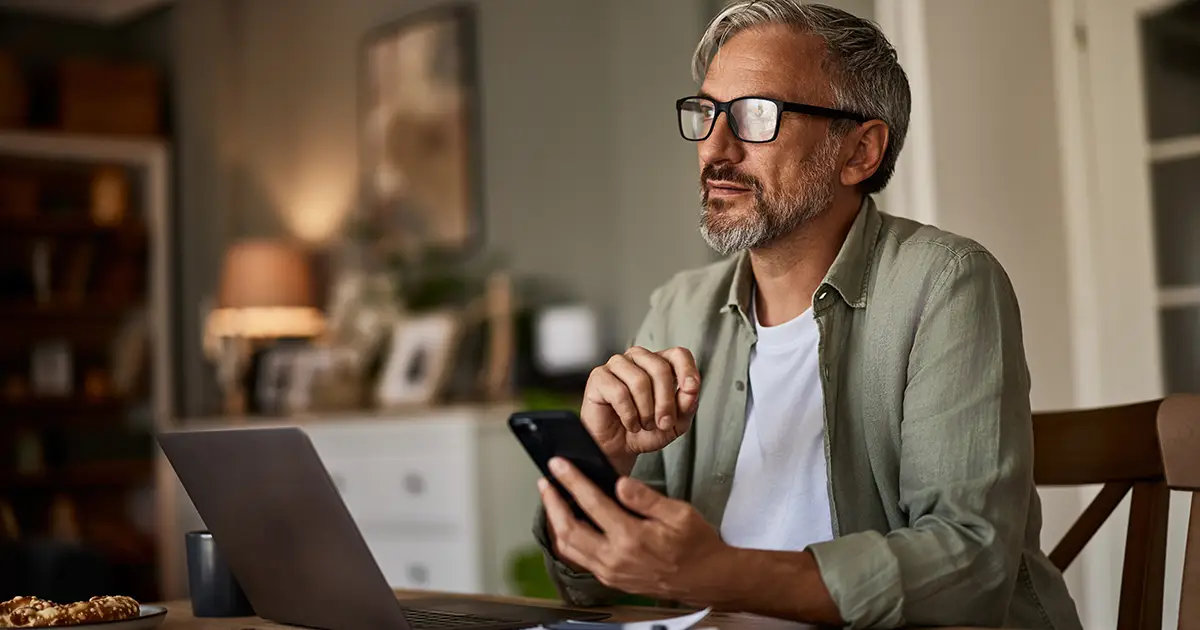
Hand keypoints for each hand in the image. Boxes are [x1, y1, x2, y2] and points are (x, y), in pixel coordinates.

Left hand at [539, 457, 734, 605]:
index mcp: (632, 537)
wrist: (705, 580)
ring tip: (551, 501)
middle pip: (569, 528)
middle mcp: (615, 557)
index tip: (559, 465)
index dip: (572, 481)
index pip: (593, 503)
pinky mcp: (611, 579)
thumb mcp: (680, 513)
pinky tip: (567, 524)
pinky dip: (567, 540)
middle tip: (545, 482)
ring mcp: (611, 571)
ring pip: (569, 548)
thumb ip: (646, 498)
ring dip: (555, 522)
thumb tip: (620, 483)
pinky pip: (579, 559)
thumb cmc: (695, 545)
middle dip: (552, 502)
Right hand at [582, 346, 699, 474]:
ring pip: (640, 380)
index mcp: (659, 364)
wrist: (619, 448)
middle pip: (660, 368)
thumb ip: (687, 405)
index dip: (687, 370)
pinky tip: (629, 422)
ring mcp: (617, 365)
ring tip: (644, 424)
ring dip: (646, 411)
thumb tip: (691, 390)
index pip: (678, 354)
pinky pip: (619, 392)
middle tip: (663, 423)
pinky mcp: (599, 377)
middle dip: (665, 402)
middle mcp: (639, 360)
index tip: (690, 389)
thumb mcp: (675, 423)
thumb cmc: (644, 431)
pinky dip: (629, 414)